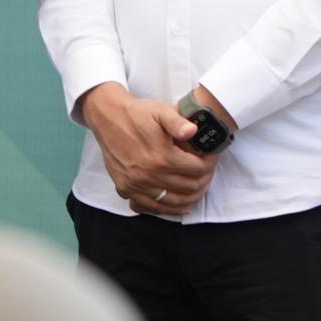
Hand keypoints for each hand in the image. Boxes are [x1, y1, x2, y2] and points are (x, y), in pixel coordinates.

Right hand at [102, 92, 219, 217]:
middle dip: (204, 181)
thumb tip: (193, 131)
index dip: (210, 164)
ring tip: (197, 189)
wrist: (107, 117)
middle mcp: (150, 175)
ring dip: (190, 199)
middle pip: (188, 188)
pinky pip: (149, 207)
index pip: (198, 170)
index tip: (212, 158)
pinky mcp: (125, 188)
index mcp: (163, 157)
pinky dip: (166, 209)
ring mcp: (136, 185)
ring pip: (172, 203)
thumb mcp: (160, 111)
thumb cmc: (137, 114)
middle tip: (207, 173)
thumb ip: (178, 121)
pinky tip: (176, 205)